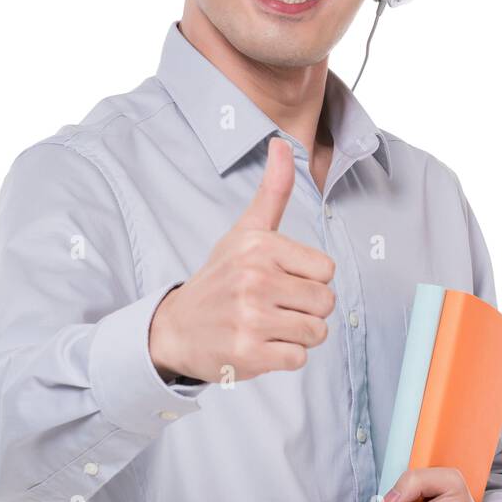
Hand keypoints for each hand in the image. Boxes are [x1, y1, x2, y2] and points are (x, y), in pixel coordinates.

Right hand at [148, 136, 335, 382]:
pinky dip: (284, 357)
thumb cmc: (220, 277)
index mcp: (260, 247)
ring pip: (317, 332)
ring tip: (267, 325)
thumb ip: (273, 191)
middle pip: (326, 302)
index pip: (327, 270)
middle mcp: (255, 280)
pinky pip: (299, 358)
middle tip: (274, 306)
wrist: (175, 328)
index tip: (281, 280)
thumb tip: (281, 142)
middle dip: (306, 309)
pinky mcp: (248, 354)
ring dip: (297, 334)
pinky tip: (260, 344)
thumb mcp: (245, 231)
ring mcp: (251, 319)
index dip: (309, 279)